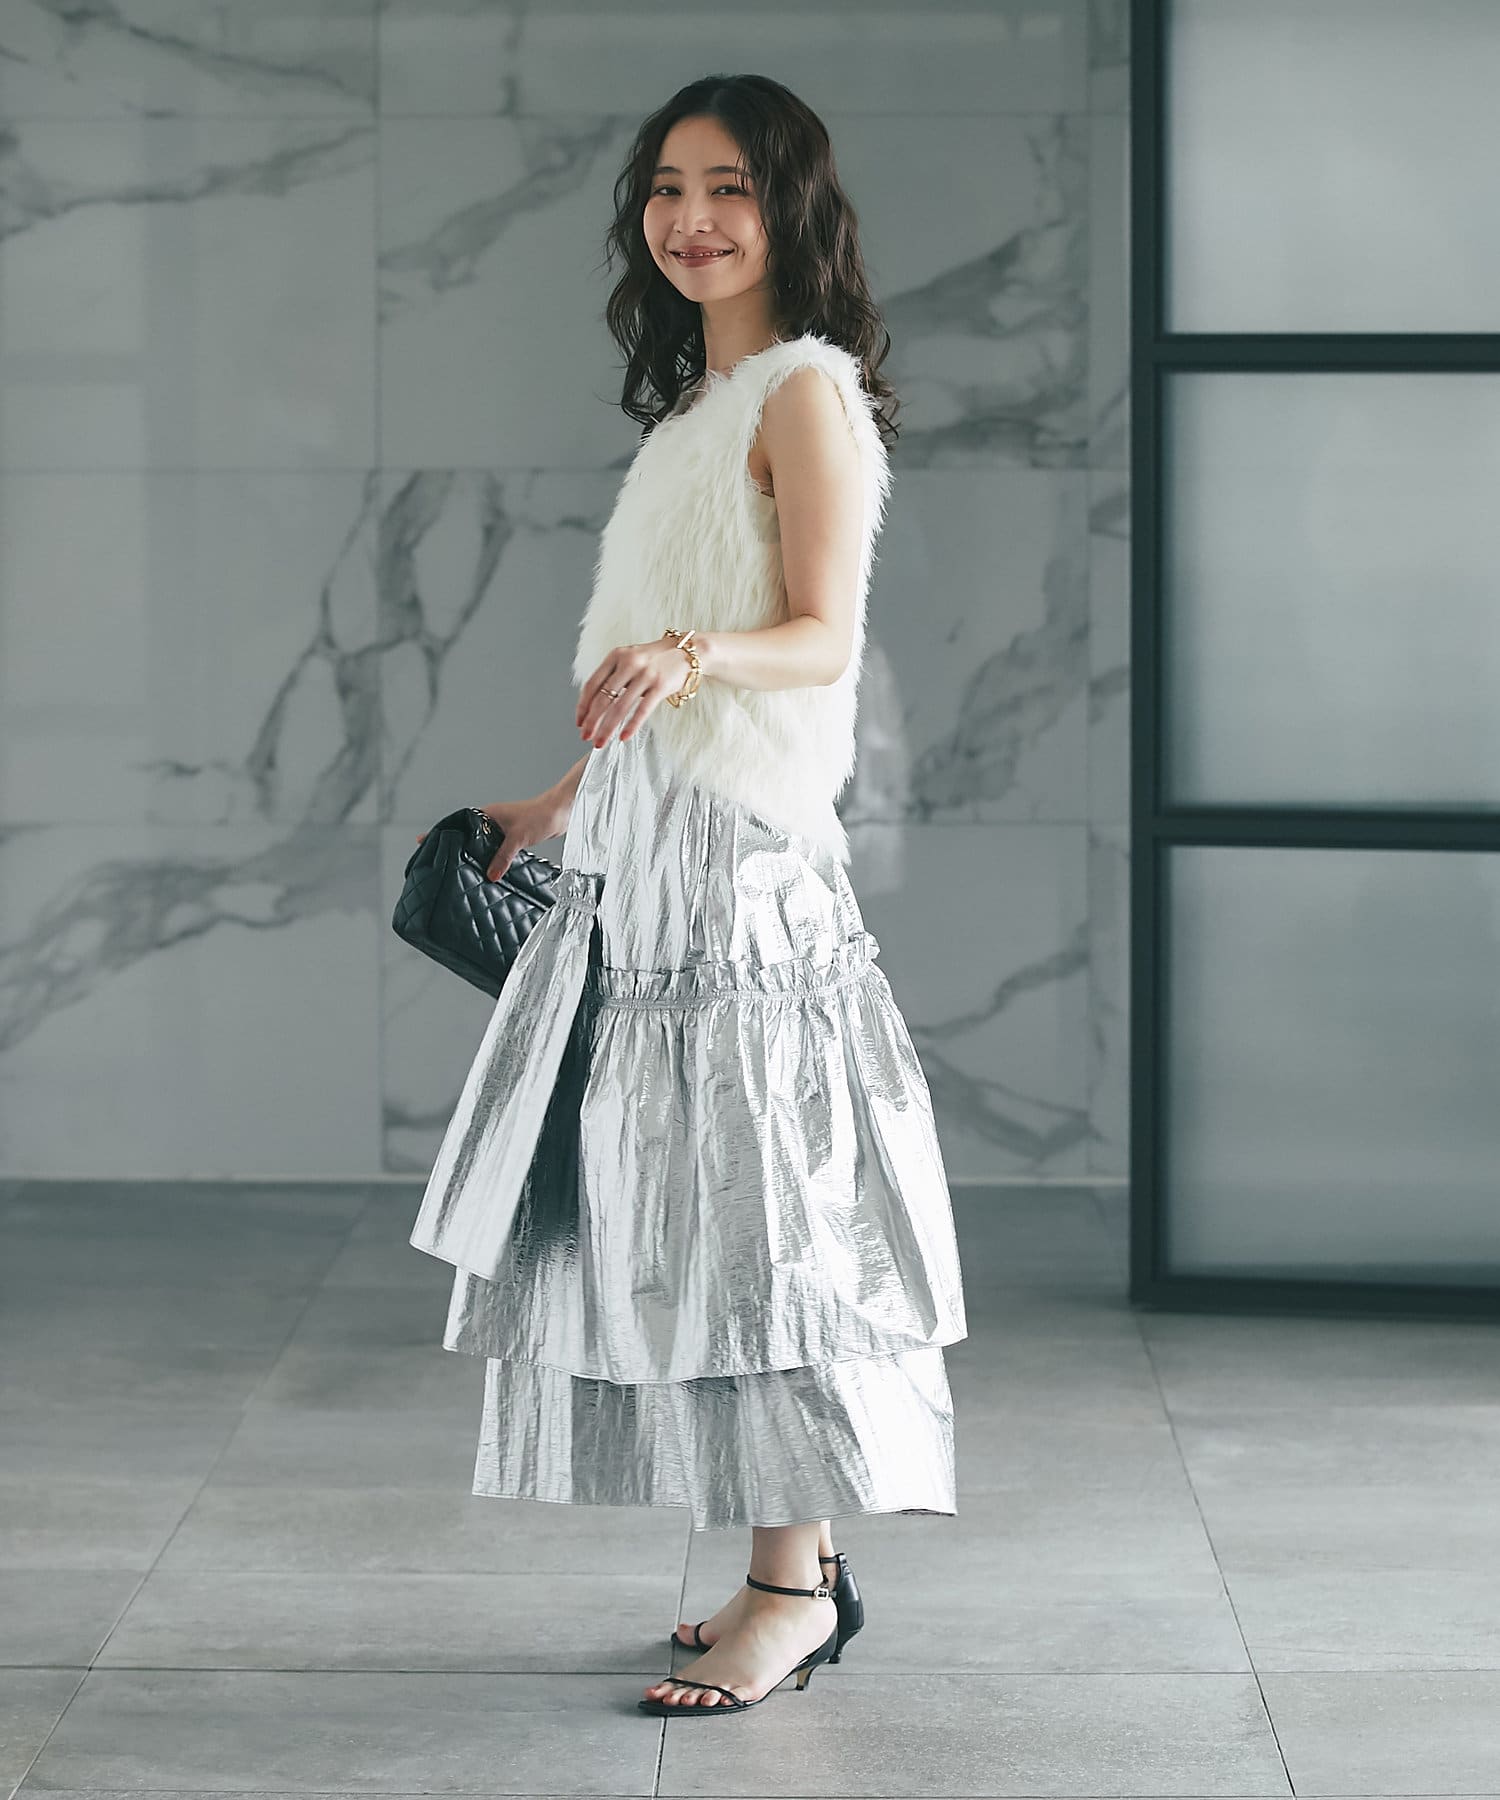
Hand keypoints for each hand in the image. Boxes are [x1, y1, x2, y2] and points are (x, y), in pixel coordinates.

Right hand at [414, 793, 566, 882]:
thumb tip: (490, 876)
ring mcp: (500, 828)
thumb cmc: (540, 816)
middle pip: (465, 834)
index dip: (440, 832)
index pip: (456, 822)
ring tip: (456, 869)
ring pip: (480, 843)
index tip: (422, 840)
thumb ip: (503, 857)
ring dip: (471, 854)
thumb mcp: (519, 838)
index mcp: (486, 814)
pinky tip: (484, 871)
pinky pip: (493, 848)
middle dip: (452, 846)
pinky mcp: (511, 837)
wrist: (562, 811)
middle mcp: (490, 820)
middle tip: (436, 861)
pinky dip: (487, 858)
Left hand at [576, 637, 693, 746]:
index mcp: (616, 656)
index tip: (579, 722)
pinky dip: (631, 726)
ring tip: (600, 742)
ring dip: (607, 728)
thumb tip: (594, 705)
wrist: (688, 651)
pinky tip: (624, 737)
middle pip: (603, 698)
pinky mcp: (660, 686)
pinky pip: (642, 710)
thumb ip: (613, 676)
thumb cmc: (655, 659)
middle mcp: (628, 663)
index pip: (592, 684)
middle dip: (592, 721)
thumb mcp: (630, 659)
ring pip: (620, 707)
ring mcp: (645, 674)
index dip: (583, 706)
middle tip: (585, 737)